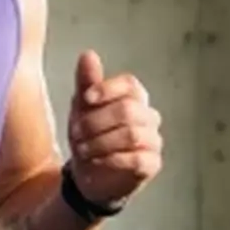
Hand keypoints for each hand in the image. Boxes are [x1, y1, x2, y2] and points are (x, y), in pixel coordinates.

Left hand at [64, 50, 161, 203]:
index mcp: (134, 98)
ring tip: (81, 150)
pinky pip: (137, 159)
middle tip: (75, 133)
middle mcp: (149, 116)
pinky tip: (97, 161)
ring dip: (100, 142)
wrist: (90, 176)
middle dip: (96, 122)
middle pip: (127, 110)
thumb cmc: (90, 137)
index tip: (86, 99)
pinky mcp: (152, 164)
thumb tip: (88, 54)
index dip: (107, 89)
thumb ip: (87, 83)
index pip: (130, 84)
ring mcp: (153, 141)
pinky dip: (113, 160)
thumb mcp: (82, 109)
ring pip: (131, 134)